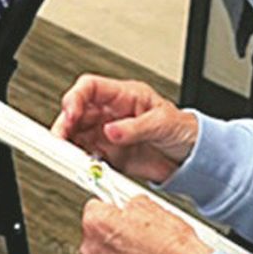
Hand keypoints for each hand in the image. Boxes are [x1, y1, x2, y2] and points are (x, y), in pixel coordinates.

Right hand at [53, 75, 197, 184]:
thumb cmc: (182, 128)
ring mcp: (109, 134)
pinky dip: (81, 160)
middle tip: (61, 139)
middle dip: (65, 124)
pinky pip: (87, 155)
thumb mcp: (161, 124)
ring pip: (77, 134)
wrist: (192, 157)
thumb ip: (134, 128)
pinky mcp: (110, 154)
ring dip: (69, 144)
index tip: (71, 114)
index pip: (90, 88)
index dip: (76, 98)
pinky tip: (82, 165)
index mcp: (124, 96)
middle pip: (77, 112)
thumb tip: (110, 130)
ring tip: (68, 155)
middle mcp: (112, 113)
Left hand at [79, 195, 210, 253]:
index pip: (94, 207)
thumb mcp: (147, 204)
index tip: (117, 210)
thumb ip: (128, 204)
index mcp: (95, 223)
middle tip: (135, 230)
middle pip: (96, 234)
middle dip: (113, 231)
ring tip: (144, 249)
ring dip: (119, 253)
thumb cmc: (169, 242)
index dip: (111, 208)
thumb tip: (129, 207)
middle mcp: (91, 250)